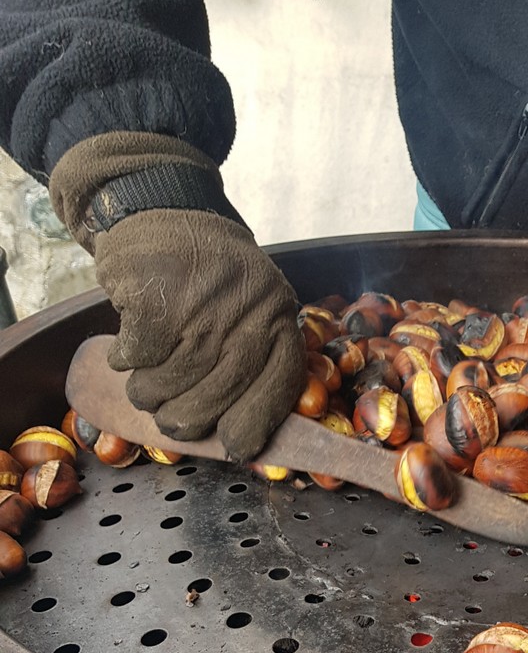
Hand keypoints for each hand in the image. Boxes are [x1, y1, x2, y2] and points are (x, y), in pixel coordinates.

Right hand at [49, 132, 306, 463]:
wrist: (163, 205)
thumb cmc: (208, 278)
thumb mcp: (248, 310)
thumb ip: (251, 363)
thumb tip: (237, 442)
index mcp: (278, 318)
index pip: (277, 388)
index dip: (254, 425)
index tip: (236, 447)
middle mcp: (249, 313)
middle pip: (214, 399)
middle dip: (184, 419)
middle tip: (170, 418)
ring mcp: (203, 305)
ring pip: (168, 386)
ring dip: (148, 391)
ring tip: (147, 378)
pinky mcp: (155, 296)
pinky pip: (136, 359)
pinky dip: (125, 359)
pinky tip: (130, 343)